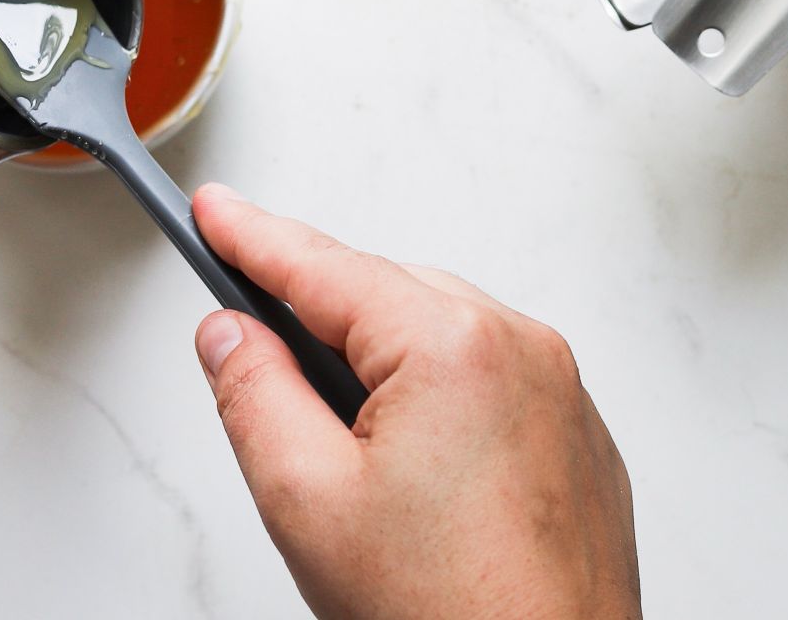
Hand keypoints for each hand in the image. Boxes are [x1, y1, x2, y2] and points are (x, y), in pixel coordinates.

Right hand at [190, 184, 639, 619]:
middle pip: (380, 294)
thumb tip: (230, 332)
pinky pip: (482, 373)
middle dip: (311, 311)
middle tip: (246, 340)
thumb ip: (253, 391)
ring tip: (333, 442)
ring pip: (431, 330)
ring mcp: (558, 392)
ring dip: (370, 356)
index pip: (322, 267)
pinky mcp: (574, 435)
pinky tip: (398, 461)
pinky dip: (427, 388)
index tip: (213, 209)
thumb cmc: (450, 617)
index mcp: (453, 349)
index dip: (251, 234)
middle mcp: (521, 351)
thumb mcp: (304, 498)